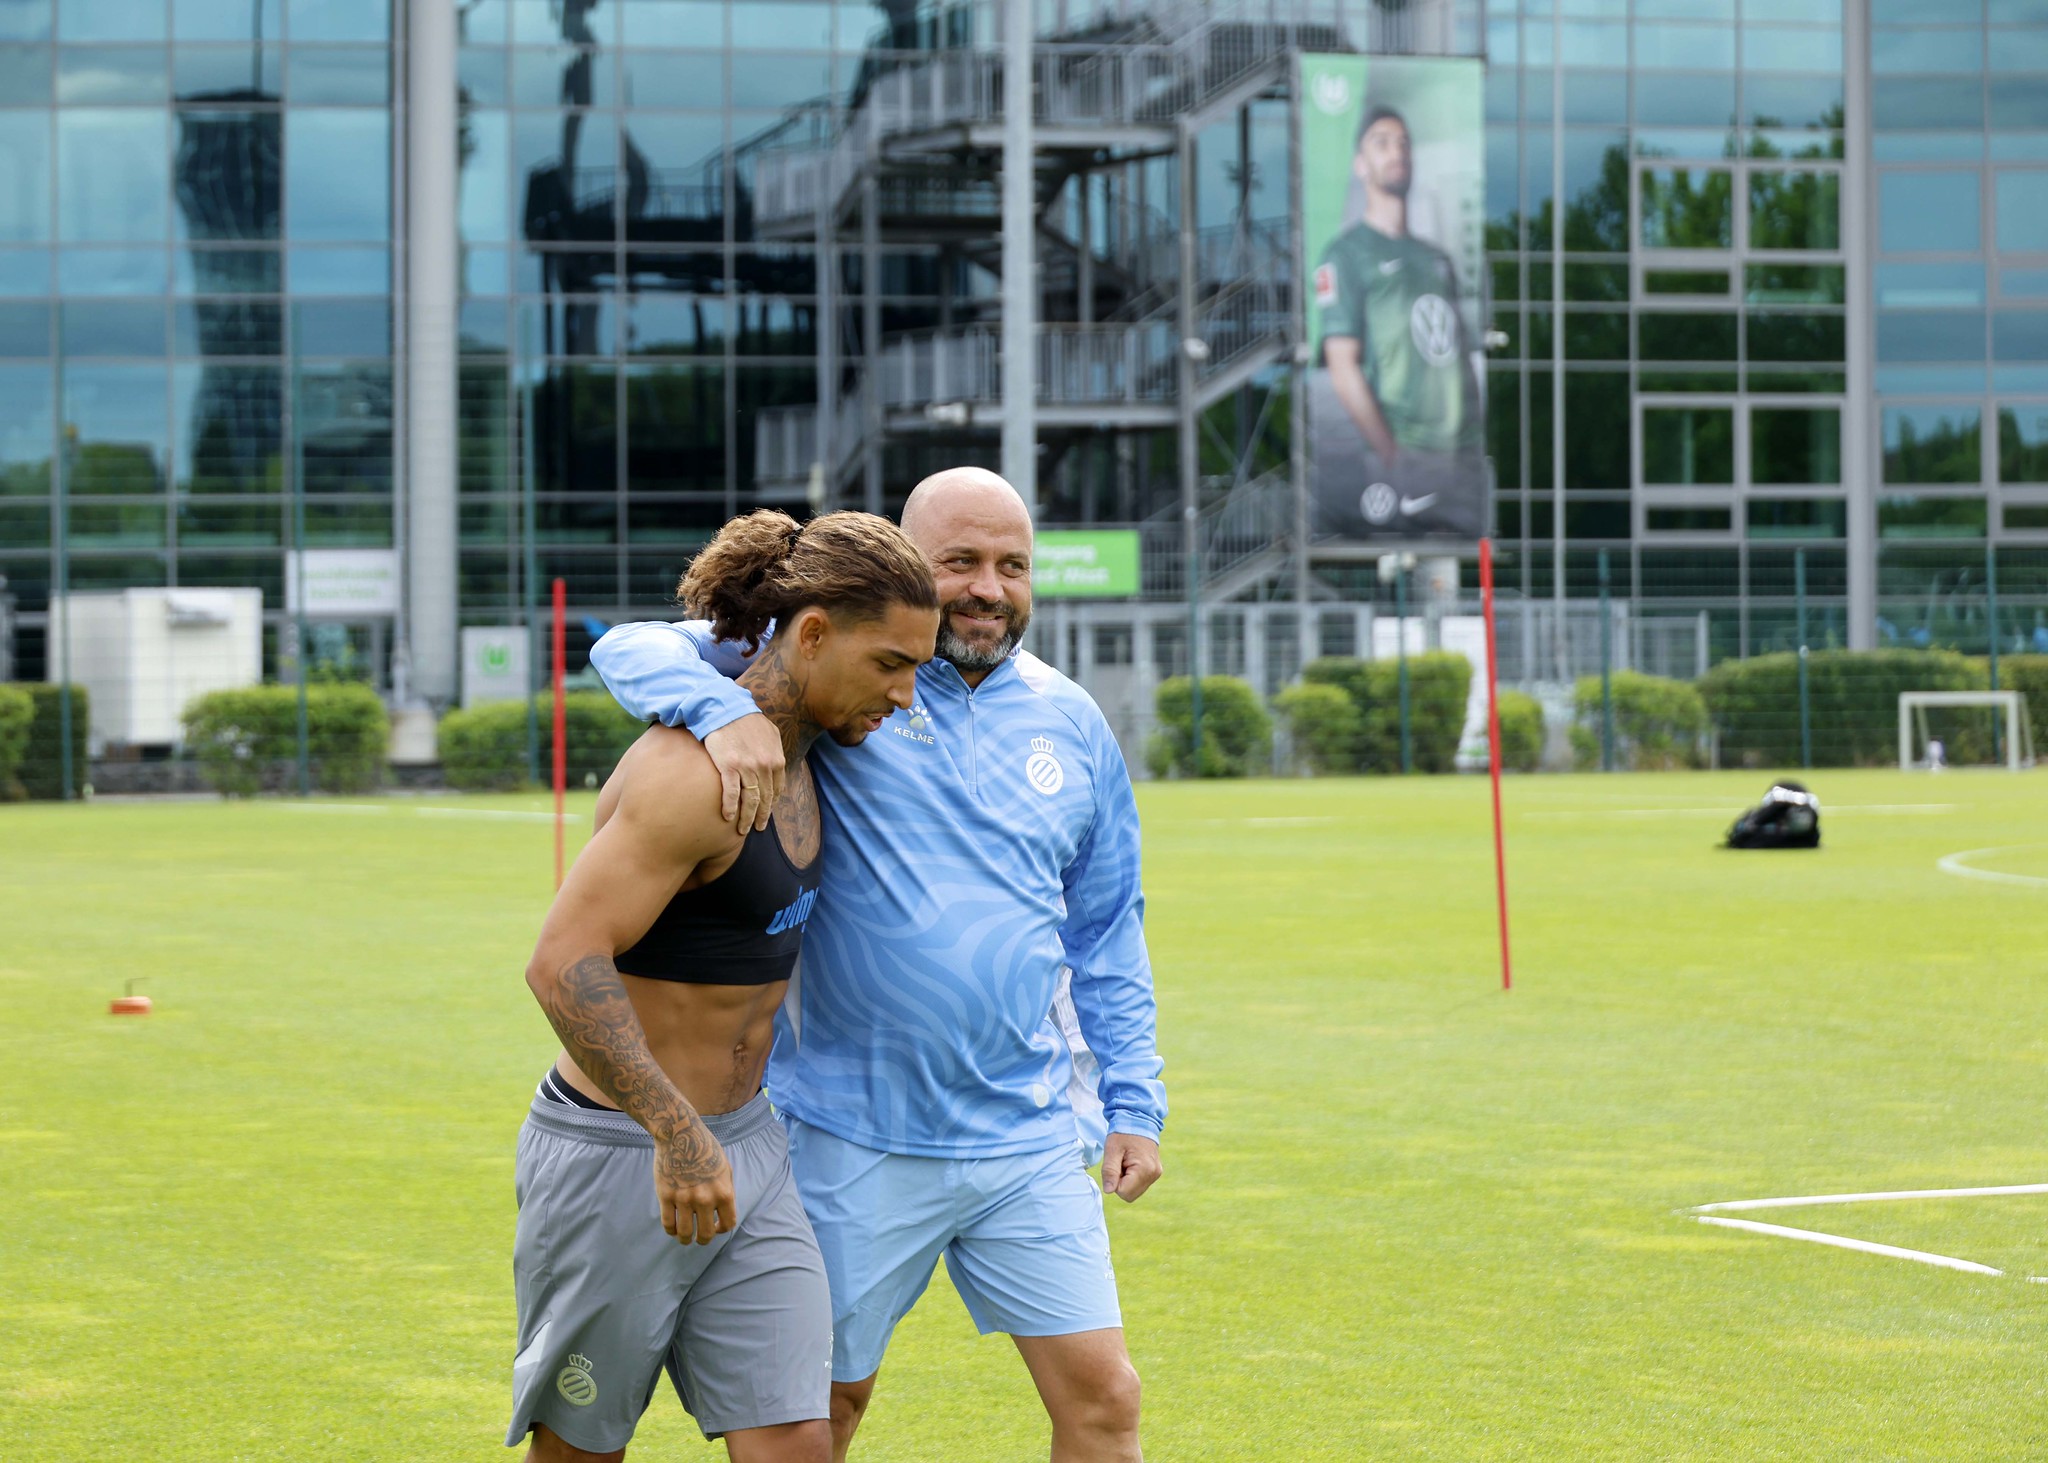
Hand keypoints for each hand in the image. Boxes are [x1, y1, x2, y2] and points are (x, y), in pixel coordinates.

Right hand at [654, 1123, 736, 1244]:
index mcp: (723, 1192)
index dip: (721, 1229)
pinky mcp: (666, 1195)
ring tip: (684, 1238)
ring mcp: (684, 1198)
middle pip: (706, 1234)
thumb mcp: (725, 1168)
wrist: (680, 1133)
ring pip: (684, 1234)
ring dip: (685, 1240)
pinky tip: (673, 1228)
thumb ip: (726, 1190)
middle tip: (699, 1238)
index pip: (728, 1224)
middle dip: (703, 1240)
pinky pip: (668, 1224)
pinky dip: (671, 1231)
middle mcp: (705, 1199)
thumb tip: (723, 1212)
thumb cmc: (705, 1148)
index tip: (715, 1227)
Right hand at [703, 714, 785, 833]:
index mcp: (776, 759)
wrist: (725, 708)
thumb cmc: (746, 720)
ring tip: (743, 829)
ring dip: (746, 818)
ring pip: (750, 800)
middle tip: (757, 828)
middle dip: (761, 816)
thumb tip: (778, 764)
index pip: (777, 789)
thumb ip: (776, 750)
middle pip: (765, 798)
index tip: (765, 812)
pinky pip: (732, 793)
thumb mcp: (770, 732)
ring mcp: (747, 767)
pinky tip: (728, 817)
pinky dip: (731, 807)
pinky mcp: (728, 767)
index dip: (771, 803)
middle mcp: (764, 766)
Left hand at [1100, 1133, 1161, 1203]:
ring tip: (1125, 1162)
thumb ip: (1109, 1171)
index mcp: (1144, 1169)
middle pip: (1130, 1195)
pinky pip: (1139, 1185)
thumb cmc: (1123, 1133)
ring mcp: (1156, 1174)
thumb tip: (1108, 1191)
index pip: (1123, 1192)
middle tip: (1120, 1163)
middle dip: (1120, 1183)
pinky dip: (1132, 1178)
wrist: (1138, 1120)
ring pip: (1134, 1191)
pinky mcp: (1155, 1173)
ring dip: (1126, 1181)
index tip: (1116, 1165)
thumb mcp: (1112, 1149)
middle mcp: (1153, 1174)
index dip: (1114, 1182)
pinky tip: (1131, 1163)